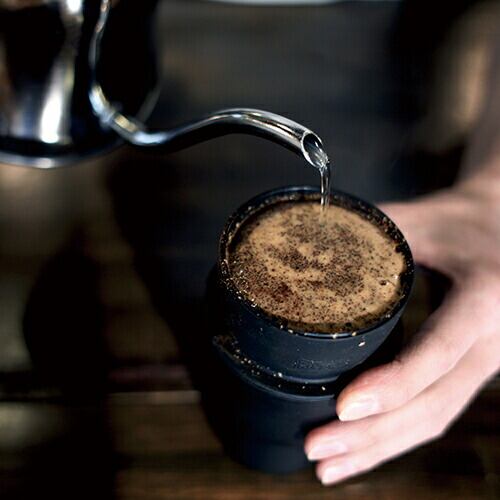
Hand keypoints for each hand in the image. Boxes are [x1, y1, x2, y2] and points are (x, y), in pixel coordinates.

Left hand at [304, 183, 499, 485]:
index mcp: (485, 297)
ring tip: (327, 467)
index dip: (393, 383)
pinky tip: (361, 452)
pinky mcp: (468, 372)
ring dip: (381, 449)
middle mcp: (491, 341)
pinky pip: (435, 413)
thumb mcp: (422, 218)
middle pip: (434, 403)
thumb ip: (368, 229)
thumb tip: (301, 242)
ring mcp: (483, 364)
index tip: (341, 407)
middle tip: (316, 448)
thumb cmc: (461, 220)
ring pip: (435, 419)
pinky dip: (396, 438)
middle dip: (373, 434)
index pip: (439, 350)